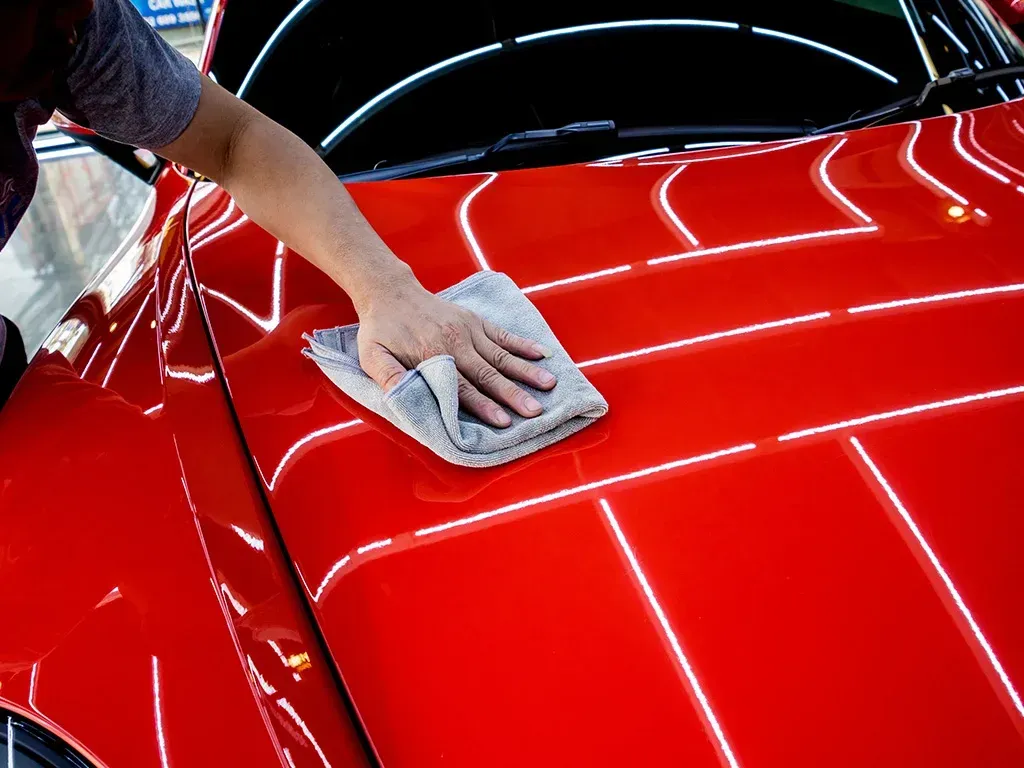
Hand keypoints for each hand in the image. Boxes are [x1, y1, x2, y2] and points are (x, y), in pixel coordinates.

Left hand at [355, 277, 555, 427]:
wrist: (390, 292)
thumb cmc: (380, 330)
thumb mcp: (372, 356)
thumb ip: (389, 378)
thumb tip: (403, 400)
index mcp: (433, 355)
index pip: (462, 387)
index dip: (484, 406)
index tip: (503, 421)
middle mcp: (456, 342)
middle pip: (488, 373)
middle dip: (513, 394)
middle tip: (534, 411)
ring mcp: (468, 330)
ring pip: (502, 355)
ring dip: (526, 371)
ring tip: (548, 385)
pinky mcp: (475, 321)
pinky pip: (503, 335)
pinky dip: (523, 345)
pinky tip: (543, 355)